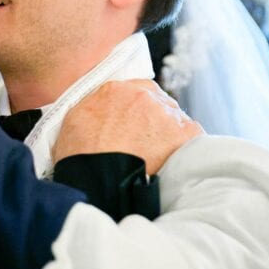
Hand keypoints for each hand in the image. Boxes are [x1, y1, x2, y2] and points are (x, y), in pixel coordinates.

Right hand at [54, 80, 203, 173]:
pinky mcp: (185, 133)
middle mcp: (143, 96)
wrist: (98, 179)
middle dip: (154, 120)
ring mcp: (166, 113)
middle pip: (158, 102)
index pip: (136, 90)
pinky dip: (186, 147)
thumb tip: (101, 112)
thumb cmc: (80, 157)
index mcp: (114, 90)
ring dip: (169, 134)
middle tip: (145, 142)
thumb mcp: (74, 121)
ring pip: (176, 118)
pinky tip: (173, 159)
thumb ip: (94, 108)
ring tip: (157, 156)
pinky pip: (194, 135)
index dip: (136, 108)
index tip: (135, 122)